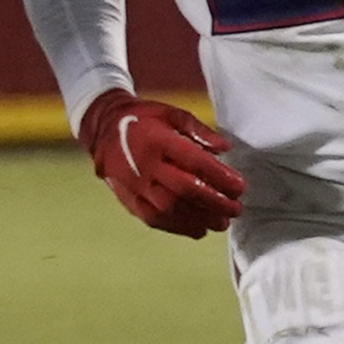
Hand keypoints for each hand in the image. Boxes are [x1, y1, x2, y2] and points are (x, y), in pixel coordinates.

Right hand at [80, 90, 242, 237]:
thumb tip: (226, 148)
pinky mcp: (127, 199)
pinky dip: (178, 227)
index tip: (241, 187)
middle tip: (236, 209)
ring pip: (169, 209)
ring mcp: (134, 184)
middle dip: (214, 203)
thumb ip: (200, 130)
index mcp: (158, 140)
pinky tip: (198, 230)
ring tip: (221, 223)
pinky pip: (153, 218)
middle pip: (184, 190)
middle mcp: (145, 165)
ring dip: (199, 219)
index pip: (194, 162)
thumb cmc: (144, 119)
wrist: (102, 128)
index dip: (220, 177)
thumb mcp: (172, 113)